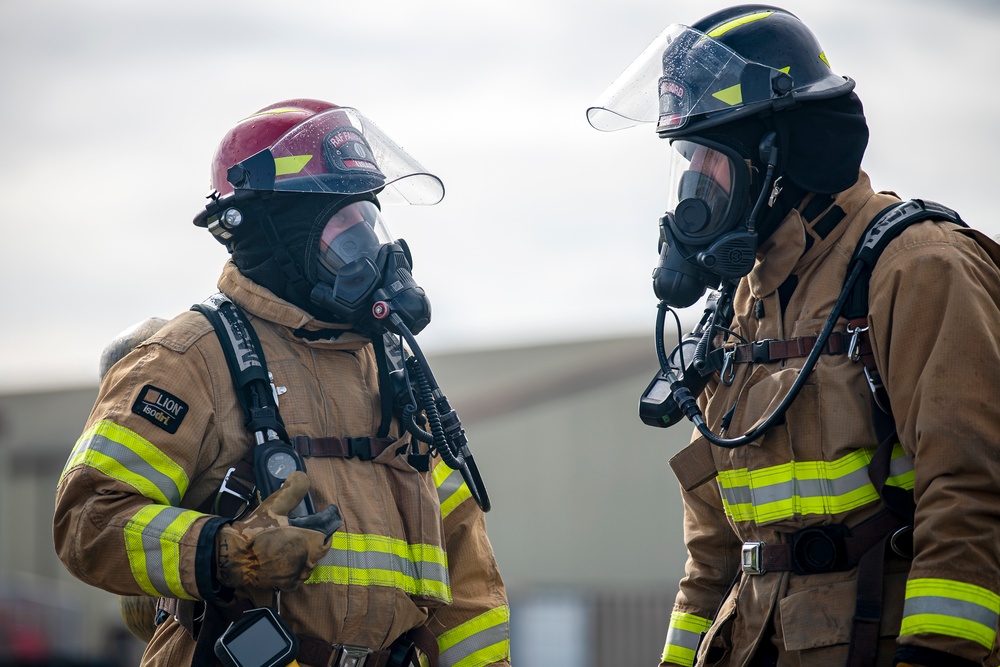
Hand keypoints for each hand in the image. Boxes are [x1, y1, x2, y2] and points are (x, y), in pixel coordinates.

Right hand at [215, 471, 341, 590]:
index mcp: (310, 544)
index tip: (319, 521)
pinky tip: (286, 559)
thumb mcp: (276, 505)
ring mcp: (297, 576)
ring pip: (310, 563)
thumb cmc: (256, 531)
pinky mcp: (286, 585)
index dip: (325, 526)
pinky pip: (298, 576)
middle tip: (303, 530)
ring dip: (306, 554)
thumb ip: (293, 489)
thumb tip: (301, 475)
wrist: (233, 556)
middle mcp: (308, 562)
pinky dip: (296, 568)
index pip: (328, 535)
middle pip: (319, 550)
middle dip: (314, 540)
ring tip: (294, 544)